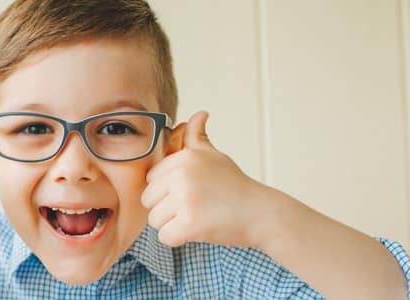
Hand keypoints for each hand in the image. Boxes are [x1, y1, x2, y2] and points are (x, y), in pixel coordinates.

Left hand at [142, 111, 276, 247]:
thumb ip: (197, 137)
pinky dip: (179, 239)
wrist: (261, 212)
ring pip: (155, 221)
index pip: (151, 180)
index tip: (191, 192)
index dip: (167, 191)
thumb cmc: (236, 186)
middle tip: (195, 207)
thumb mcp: (215, 157)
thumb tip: (199, 114)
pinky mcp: (189, 224)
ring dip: (173, 225)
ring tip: (199, 218)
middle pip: (148, 200)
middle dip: (166, 209)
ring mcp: (185, 199)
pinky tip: (199, 230)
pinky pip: (165, 237)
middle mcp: (181, 175)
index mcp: (183, 158)